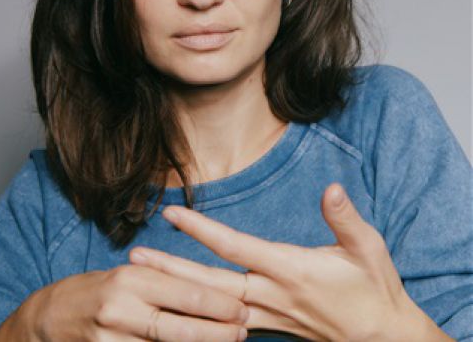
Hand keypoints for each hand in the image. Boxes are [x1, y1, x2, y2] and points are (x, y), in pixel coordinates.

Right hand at [0, 264, 248, 341]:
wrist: (50, 316)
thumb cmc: (100, 289)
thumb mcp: (130, 274)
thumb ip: (163, 282)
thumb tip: (208, 292)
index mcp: (132, 277)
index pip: (184, 292)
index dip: (217, 304)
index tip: (241, 309)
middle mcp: (121, 306)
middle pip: (179, 325)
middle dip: (216, 332)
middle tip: (242, 332)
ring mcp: (109, 337)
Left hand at [130, 183, 438, 340]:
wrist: (382, 337)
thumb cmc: (374, 288)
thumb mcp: (369, 248)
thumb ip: (345, 218)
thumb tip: (332, 188)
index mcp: (290, 269)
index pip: (235, 246)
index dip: (201, 229)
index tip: (172, 213)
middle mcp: (271, 294)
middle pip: (210, 282)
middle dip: (170, 270)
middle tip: (133, 261)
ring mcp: (268, 315)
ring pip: (212, 304)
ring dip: (177, 291)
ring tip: (145, 281)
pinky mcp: (271, 324)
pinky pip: (225, 322)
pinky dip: (199, 314)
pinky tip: (180, 309)